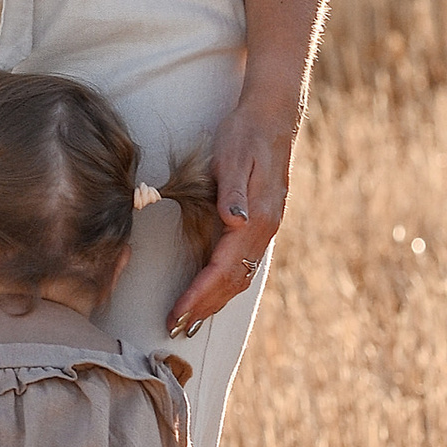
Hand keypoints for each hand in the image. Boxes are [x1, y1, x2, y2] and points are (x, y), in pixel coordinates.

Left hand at [168, 92, 296, 331]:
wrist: (271, 118)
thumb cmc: (246, 134)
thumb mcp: (235, 156)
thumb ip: (233, 190)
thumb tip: (233, 221)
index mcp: (257, 218)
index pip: (224, 267)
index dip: (200, 292)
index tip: (177, 312)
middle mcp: (264, 229)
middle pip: (233, 280)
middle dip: (204, 307)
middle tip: (175, 328)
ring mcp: (264, 229)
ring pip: (239, 277)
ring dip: (214, 302)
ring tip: (189, 322)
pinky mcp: (258, 224)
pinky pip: (241, 264)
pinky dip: (224, 285)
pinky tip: (211, 294)